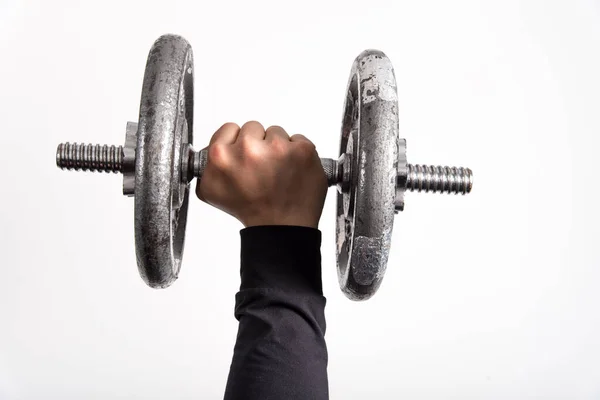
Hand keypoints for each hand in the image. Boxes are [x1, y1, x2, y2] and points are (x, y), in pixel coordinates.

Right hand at [196, 121, 327, 228]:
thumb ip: (208, 167)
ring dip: (278, 148)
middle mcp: (249, 149)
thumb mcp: (212, 193)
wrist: (282, 228)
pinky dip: (297, 154)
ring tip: (277, 172)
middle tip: (261, 168)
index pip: (229, 128)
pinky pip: (298, 139)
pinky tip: (292, 171)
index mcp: (222, 155)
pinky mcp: (302, 150)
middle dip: (258, 145)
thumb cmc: (252, 212)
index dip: (237, 142)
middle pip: (253, 128)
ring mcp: (278, 148)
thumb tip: (211, 152)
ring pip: (276, 132)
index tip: (244, 157)